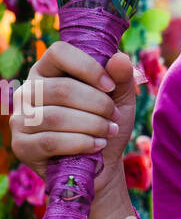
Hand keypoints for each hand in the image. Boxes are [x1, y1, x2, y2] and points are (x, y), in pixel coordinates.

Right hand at [11, 42, 137, 199]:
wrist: (100, 166)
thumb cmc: (105, 126)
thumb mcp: (119, 101)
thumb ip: (121, 78)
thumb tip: (120, 58)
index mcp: (47, 72)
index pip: (58, 53)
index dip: (88, 67)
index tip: (111, 87)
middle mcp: (28, 92)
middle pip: (62, 89)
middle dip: (97, 104)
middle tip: (114, 118)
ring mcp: (21, 119)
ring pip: (56, 116)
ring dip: (92, 125)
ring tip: (109, 132)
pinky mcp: (22, 146)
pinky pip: (51, 141)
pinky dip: (80, 143)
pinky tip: (97, 145)